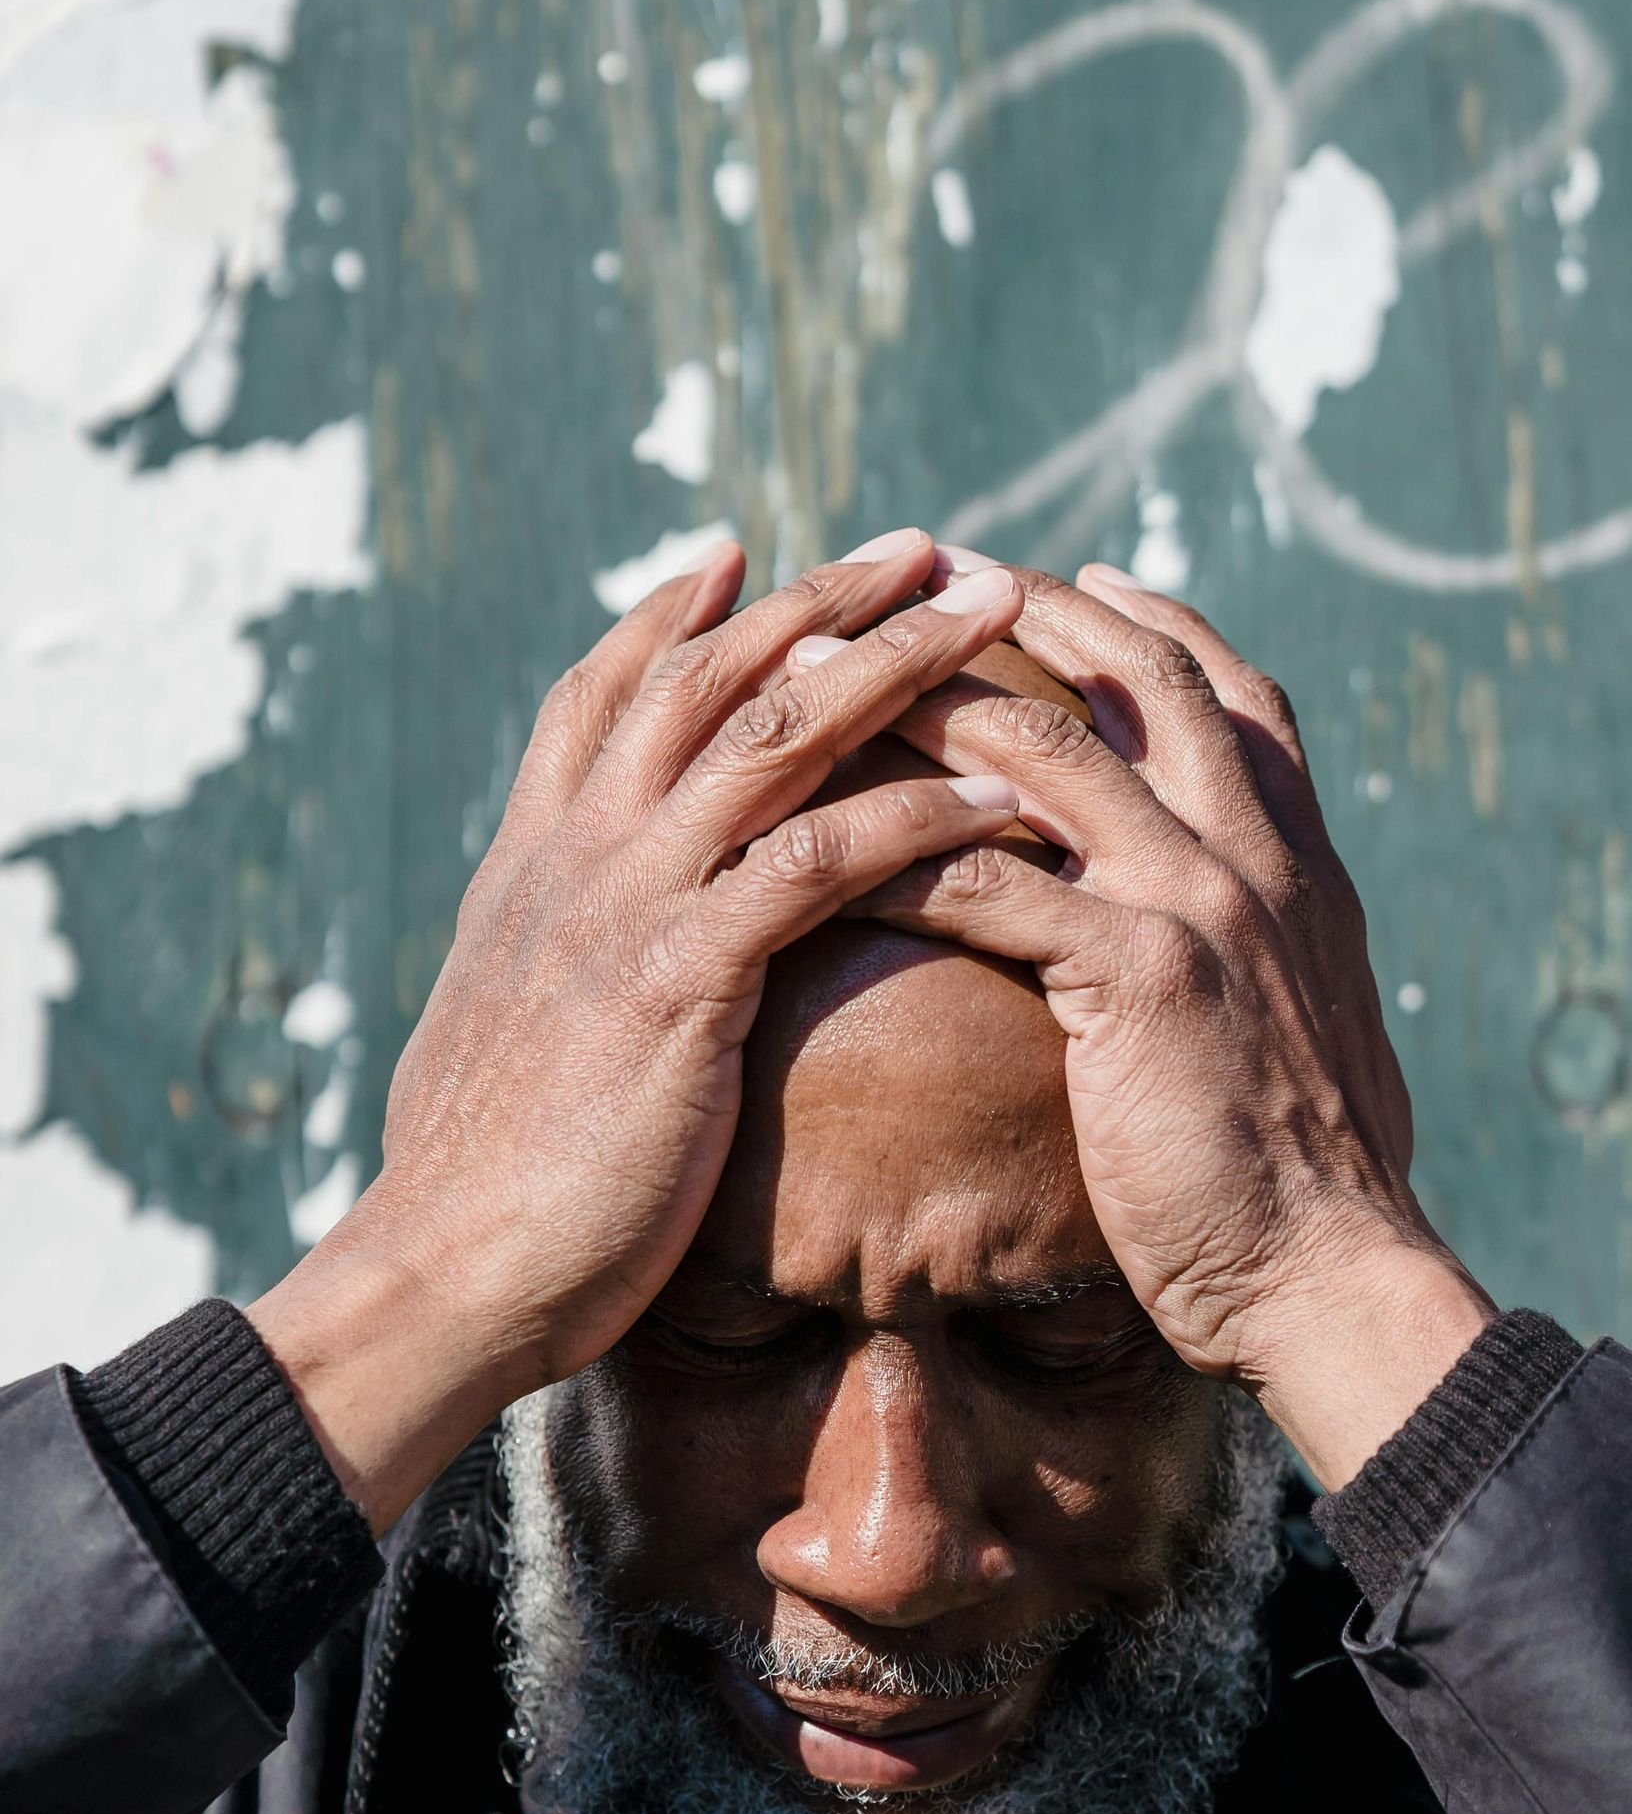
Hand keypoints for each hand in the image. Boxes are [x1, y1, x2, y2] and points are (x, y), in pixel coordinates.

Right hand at [249, 534, 1024, 1530]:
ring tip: (994, 613)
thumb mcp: (498, 1041)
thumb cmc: (483, 1189)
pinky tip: (1003, 802)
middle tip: (926, 545)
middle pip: (710, 678)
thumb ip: (535, 970)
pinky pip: (819, 863)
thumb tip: (539, 971)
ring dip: (897, 662)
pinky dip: (917, 817)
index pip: (600, 698)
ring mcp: (626, 905)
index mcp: (529, 865)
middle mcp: (575, 856)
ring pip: (776, 735)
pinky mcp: (682, 977)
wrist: (446, 1268)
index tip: (741, 555)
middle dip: (825, 600)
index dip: (671, 619)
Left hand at [859, 557, 1494, 1488]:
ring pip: (1046, 755)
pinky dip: (900, 858)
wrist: (1330, 1274)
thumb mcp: (1304, 1030)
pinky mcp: (1143, 978)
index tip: (1065, 576)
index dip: (1145, 621)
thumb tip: (1244, 945)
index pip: (1227, 694)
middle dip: (1020, 614)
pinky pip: (991, 886)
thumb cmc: (1305, 1186)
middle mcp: (1259, 858)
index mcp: (1299, 863)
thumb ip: (1268, 955)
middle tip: (914, 583)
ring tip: (828, 680)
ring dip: (927, 707)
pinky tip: (818, 854)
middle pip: (1133, 682)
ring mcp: (1205, 907)